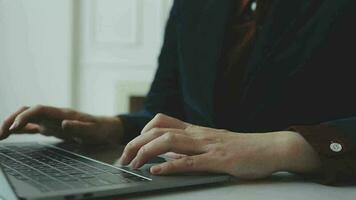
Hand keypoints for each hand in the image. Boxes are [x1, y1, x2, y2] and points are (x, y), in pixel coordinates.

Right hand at [0, 105, 122, 144]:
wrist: (106, 129)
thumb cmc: (100, 130)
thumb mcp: (94, 131)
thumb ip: (80, 127)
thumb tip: (63, 123)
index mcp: (63, 113)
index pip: (40, 109)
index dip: (26, 116)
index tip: (16, 126)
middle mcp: (54, 115)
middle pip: (28, 111)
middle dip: (12, 119)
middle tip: (0, 132)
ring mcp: (52, 121)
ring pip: (27, 118)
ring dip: (13, 124)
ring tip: (0, 135)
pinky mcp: (52, 128)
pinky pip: (32, 126)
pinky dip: (20, 129)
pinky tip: (10, 134)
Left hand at [119, 114, 320, 178]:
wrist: (271, 147)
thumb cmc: (243, 147)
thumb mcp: (213, 144)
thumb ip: (191, 148)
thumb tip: (170, 155)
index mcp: (197, 130)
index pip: (162, 121)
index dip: (142, 131)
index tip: (134, 145)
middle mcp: (198, 134)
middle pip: (158, 131)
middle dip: (135, 143)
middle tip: (124, 158)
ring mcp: (208, 146)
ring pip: (169, 142)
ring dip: (146, 152)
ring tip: (133, 164)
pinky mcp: (218, 160)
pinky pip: (189, 162)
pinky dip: (170, 166)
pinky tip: (157, 171)